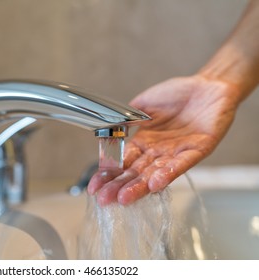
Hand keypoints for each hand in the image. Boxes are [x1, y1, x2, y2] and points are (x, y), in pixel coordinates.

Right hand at [88, 75, 240, 204]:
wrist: (207, 85)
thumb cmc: (177, 93)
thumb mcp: (144, 104)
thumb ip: (127, 117)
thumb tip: (109, 128)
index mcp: (144, 141)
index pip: (123, 162)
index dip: (108, 174)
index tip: (95, 186)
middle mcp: (157, 151)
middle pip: (135, 173)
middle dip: (119, 186)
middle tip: (104, 199)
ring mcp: (175, 153)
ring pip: (154, 173)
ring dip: (139, 186)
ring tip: (124, 198)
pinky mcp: (196, 150)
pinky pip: (180, 165)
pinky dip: (167, 174)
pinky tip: (154, 184)